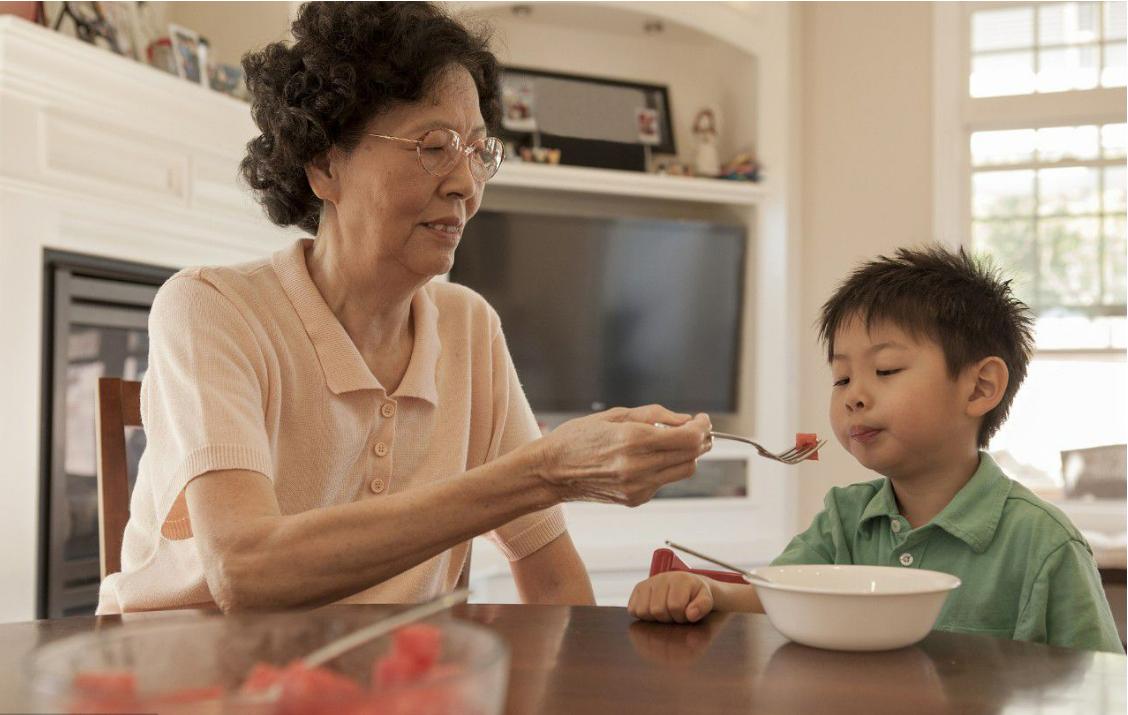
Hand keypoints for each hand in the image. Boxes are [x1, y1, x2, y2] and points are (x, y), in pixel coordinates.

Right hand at [534, 405, 711, 506]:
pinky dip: (665, 467)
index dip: (702, 427)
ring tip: (673, 441)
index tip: (702, 419)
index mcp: (633, 440)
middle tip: (695, 428)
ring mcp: (638, 487)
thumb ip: (654, 416)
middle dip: (700, 440)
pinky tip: (648, 458)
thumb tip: (686, 420)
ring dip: (686, 455)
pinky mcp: (636, 499)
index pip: (688, 438)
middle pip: (692, 457)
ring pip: (683, 471)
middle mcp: (638, 467)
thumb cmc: (578, 438)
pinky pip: (664, 481)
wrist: (551, 472)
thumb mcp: (615, 415)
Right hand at [628, 572, 715, 623]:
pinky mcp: (638, 589)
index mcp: (680, 579)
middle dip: (668, 618)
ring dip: (655, 617)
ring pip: (642, 611)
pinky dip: (643, 614)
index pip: (674, 606)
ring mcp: (648, 582)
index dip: (681, 616)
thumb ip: (702, 606)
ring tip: (666, 612)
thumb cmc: (698, 596)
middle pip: (657, 610)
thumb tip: (690, 614)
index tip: (687, 614)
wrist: (690, 587)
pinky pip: (632, 609)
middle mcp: (661, 577)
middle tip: (676, 614)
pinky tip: (654, 610)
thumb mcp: (707, 600)